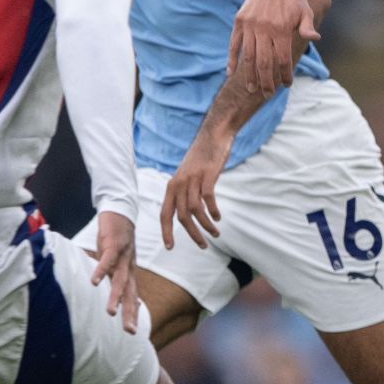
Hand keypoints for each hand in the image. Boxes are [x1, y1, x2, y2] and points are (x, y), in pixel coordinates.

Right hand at [91, 211, 140, 332]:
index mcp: (128, 272)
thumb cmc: (116, 240)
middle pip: (129, 293)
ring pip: (119, 279)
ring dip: (115, 296)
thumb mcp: (116, 261)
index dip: (132, 313)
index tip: (133, 331)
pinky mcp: (112, 244)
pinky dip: (101, 270)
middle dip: (129, 312)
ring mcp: (122, 256)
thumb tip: (115, 295)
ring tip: (109, 312)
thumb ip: (116, 277)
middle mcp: (128, 266)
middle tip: (129, 331)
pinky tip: (94, 282)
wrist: (120, 211)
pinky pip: (107, 259)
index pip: (132, 296)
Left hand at [161, 127, 233, 250]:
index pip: (165, 214)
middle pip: (182, 217)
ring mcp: (193, 179)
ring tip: (216, 233)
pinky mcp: (207, 175)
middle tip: (203, 245)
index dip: (166, 232)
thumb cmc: (201, 158)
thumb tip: (186, 213)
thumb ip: (184, 193)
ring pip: (196, 211)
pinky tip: (218, 217)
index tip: (169, 247)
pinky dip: (213, 211)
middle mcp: (179, 184)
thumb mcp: (186, 176)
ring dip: (206, 226)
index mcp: (172, 187)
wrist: (213, 136)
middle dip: (193, 234)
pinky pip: (208, 199)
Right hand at [228, 0, 317, 95]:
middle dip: (266, 81)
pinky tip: (231, 72)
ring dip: (250, 75)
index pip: (282, 59)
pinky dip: (232, 59)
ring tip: (252, 88)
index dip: (284, 74)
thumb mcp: (305, 11)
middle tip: (268, 94)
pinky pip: (234, 44)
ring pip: (248, 56)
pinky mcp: (240, 21)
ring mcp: (250, 25)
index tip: (286, 84)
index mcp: (280, 29)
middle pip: (264, 62)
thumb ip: (307, 26)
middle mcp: (264, 28)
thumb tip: (314, 38)